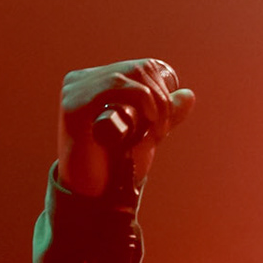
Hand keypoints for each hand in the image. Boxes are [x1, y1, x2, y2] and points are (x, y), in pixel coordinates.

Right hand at [56, 58, 195, 197]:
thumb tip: (188, 94)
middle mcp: (81, 81)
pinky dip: (140, 98)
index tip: (166, 120)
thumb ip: (165, 115)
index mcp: (95, 82)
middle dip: (162, 97)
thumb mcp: (147, 135)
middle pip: (137, 69)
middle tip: (163, 129)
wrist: (98, 194)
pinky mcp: (74, 106)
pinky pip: (114, 85)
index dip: (162, 88)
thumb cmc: (119, 164)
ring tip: (157, 131)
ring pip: (129, 75)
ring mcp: (74, 91)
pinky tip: (148, 120)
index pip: (139, 67)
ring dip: (155, 102)